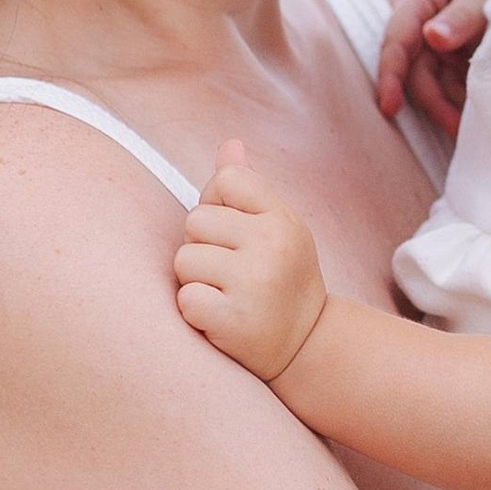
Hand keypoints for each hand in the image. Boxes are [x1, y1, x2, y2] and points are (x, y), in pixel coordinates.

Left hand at [174, 141, 329, 382]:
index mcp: (283, 217)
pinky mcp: (234, 320)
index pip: (225, 181)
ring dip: (195, 281)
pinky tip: (221, 319)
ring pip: (183, 260)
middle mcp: (273, 245)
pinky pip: (184, 299)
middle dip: (203, 247)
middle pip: (195, 221)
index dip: (220, 208)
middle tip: (233, 273)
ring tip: (227, 295)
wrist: (307, 345)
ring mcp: (254, 282)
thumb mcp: (278, 228)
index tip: (240, 236)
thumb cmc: (282, 278)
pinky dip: (195, 312)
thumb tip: (229, 144)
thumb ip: (248, 188)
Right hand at [374, 0, 488, 140]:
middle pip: (416, 73)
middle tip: (458, 127)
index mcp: (419, 1)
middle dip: (433, 103)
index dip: (391, 76)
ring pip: (435, 88)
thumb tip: (432, 36)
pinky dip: (463, 105)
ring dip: (450, 109)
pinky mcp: (454, 66)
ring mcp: (437, 49)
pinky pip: (453, 92)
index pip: (397, 42)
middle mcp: (422, 27)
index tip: (390, 107)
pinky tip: (481, 113)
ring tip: (473, 124)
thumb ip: (460, 18)